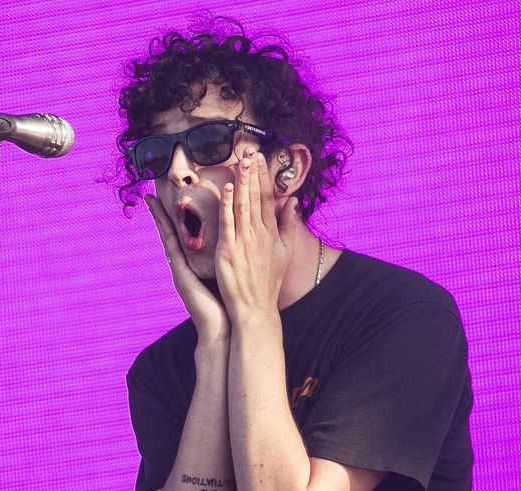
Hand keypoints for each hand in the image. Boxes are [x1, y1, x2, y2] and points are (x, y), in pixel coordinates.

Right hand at [146, 195, 229, 343]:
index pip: (185, 234)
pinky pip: (171, 245)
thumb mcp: (228, 277)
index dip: (178, 217)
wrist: (223, 330)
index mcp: (195, 264)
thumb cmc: (228, 305)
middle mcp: (184, 264)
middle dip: (161, 212)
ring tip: (149, 197)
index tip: (174, 200)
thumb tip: (238, 248)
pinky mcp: (179, 274)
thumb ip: (228, 262)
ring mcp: (179, 269)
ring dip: (157, 216)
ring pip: (167, 236)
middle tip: (152, 192)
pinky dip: (163, 229)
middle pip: (172, 232)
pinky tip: (159, 216)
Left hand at [215, 150, 299, 317]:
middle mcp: (259, 234)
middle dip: (253, 172)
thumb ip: (287, 225)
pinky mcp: (229, 251)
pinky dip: (228, 205)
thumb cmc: (267, 283)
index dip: (264, 176)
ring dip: (242, 182)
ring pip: (243, 205)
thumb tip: (293, 201)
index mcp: (271, 232)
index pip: (268, 198)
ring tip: (241, 161)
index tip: (260, 157)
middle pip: (256, 197)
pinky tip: (227, 188)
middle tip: (250, 149)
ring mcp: (244, 242)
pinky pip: (229, 223)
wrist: (257, 309)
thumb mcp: (284, 252)